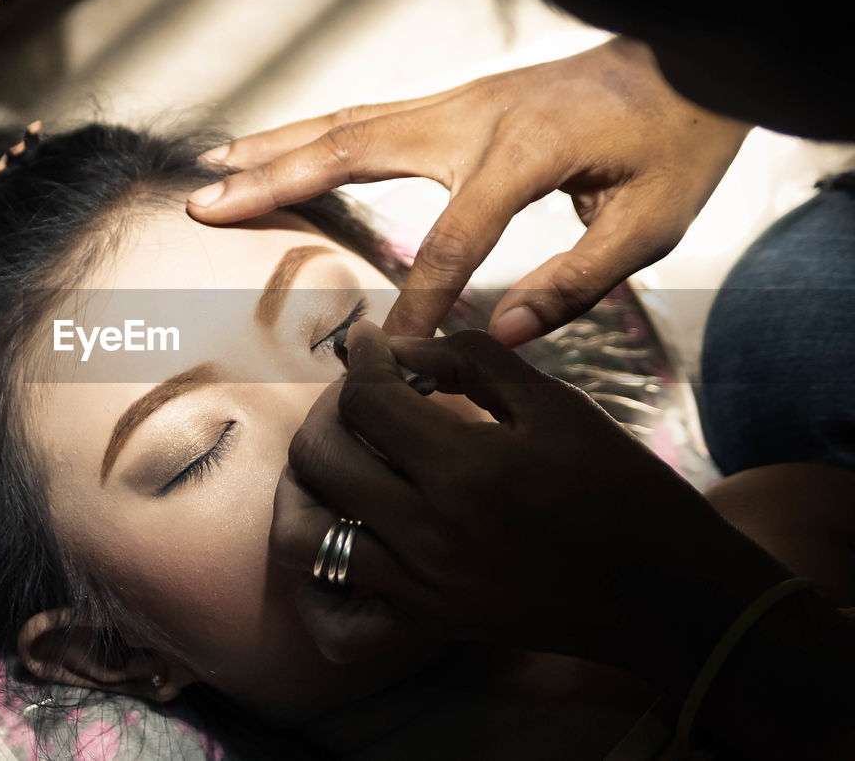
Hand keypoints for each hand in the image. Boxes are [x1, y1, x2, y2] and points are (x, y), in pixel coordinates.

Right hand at [189, 39, 750, 342]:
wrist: (688, 60)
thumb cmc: (674, 144)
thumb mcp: (647, 225)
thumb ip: (572, 285)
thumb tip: (494, 338)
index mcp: (520, 154)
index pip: (448, 243)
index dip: (415, 304)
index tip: (387, 354)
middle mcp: (470, 117)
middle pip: (350, 149)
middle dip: (271, 181)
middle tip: (206, 206)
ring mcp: (457, 100)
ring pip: (346, 122)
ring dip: (276, 145)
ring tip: (214, 166)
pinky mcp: (457, 100)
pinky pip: (368, 114)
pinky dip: (313, 131)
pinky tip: (281, 146)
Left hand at [270, 321, 787, 693]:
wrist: (665, 594)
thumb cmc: (621, 489)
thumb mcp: (558, 405)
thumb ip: (474, 360)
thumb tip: (402, 346)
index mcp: (462, 469)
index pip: (366, 401)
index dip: (361, 359)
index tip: (368, 343)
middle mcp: (426, 532)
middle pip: (320, 458)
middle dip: (328, 411)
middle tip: (360, 396)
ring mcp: (419, 588)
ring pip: (303, 535)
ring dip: (305, 487)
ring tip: (338, 460)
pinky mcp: (426, 626)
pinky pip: (336, 616)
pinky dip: (319, 580)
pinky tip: (340, 540)